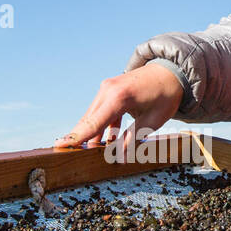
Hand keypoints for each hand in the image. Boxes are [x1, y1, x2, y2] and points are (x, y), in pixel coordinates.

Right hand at [53, 63, 183, 150]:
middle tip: (69, 153)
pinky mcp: (110, 89)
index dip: (77, 136)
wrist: (170, 72)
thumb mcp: (152, 121)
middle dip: (80, 137)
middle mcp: (108, 90)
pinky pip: (101, 110)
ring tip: (90, 151)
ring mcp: (107, 88)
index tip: (60, 144)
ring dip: (92, 133)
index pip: (94, 122)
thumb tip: (119, 158)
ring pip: (93, 115)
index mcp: (119, 97)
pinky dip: (102, 125)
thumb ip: (133, 139)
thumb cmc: (165, 96)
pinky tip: (106, 141)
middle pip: (89, 119)